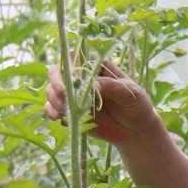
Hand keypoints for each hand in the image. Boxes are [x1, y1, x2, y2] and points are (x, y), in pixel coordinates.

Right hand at [44, 61, 159, 145]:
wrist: (135, 130)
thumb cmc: (136, 105)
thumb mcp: (131, 93)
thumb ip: (112, 87)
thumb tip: (91, 85)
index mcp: (97, 66)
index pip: (76, 57)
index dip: (71, 66)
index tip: (75, 80)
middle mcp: (81, 77)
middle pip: (57, 71)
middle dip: (57, 82)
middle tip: (63, 95)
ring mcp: (73, 94)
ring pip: (51, 89)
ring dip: (53, 98)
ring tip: (65, 110)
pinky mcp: (69, 110)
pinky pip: (51, 108)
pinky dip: (51, 112)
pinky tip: (60, 118)